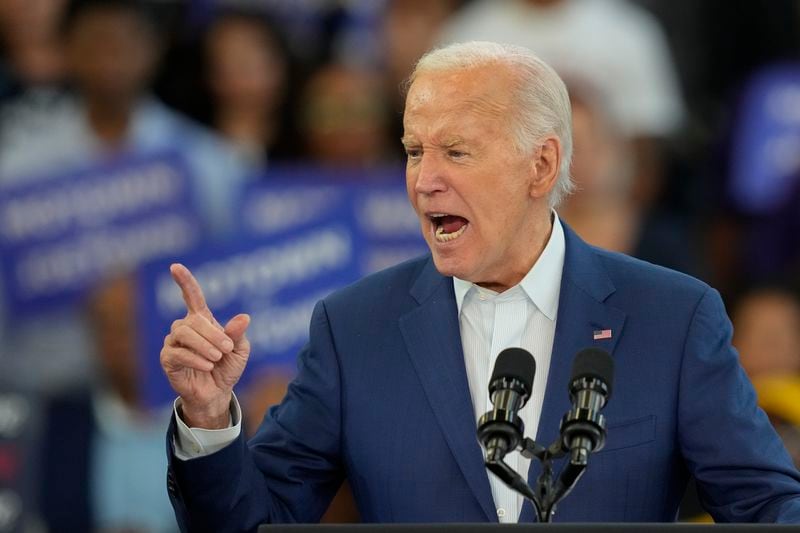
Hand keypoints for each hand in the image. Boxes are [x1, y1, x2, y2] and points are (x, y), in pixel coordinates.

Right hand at [160, 263, 250, 428]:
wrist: (217, 393)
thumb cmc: (227, 368)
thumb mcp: (239, 350)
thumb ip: (238, 334)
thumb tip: (244, 318)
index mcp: (202, 320)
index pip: (192, 296)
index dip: (185, 281)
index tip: (175, 267)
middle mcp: (185, 328)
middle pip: (194, 320)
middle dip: (213, 334)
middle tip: (227, 349)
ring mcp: (173, 342)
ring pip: (184, 333)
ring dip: (204, 345)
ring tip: (217, 358)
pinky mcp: (167, 359)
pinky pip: (177, 353)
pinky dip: (196, 359)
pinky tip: (207, 366)